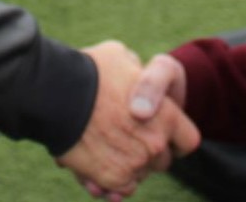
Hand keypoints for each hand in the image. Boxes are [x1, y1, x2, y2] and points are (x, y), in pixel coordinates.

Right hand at [58, 42, 200, 198]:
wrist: (57, 92)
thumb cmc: (91, 70)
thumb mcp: (122, 57)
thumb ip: (136, 73)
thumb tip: (134, 75)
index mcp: (166, 115)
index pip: (188, 140)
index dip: (176, 137)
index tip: (161, 133)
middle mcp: (155, 144)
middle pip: (162, 161)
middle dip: (148, 152)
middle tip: (126, 137)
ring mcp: (135, 164)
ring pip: (140, 174)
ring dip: (128, 165)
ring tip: (106, 148)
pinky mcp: (112, 179)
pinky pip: (121, 189)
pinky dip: (112, 183)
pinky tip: (98, 167)